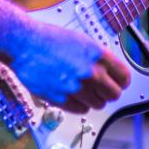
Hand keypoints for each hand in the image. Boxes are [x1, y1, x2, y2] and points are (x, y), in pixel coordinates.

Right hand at [10, 19, 130, 113]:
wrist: (24, 44)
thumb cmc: (48, 39)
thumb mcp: (81, 41)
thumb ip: (97, 57)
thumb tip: (108, 71)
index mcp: (97, 55)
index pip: (123, 76)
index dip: (122, 81)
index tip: (120, 83)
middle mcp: (89, 72)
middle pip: (114, 94)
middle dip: (109, 92)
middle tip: (102, 90)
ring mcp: (76, 87)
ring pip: (98, 104)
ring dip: (93, 99)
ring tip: (83, 91)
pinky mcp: (62, 99)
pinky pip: (81, 110)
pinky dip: (79, 105)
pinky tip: (72, 95)